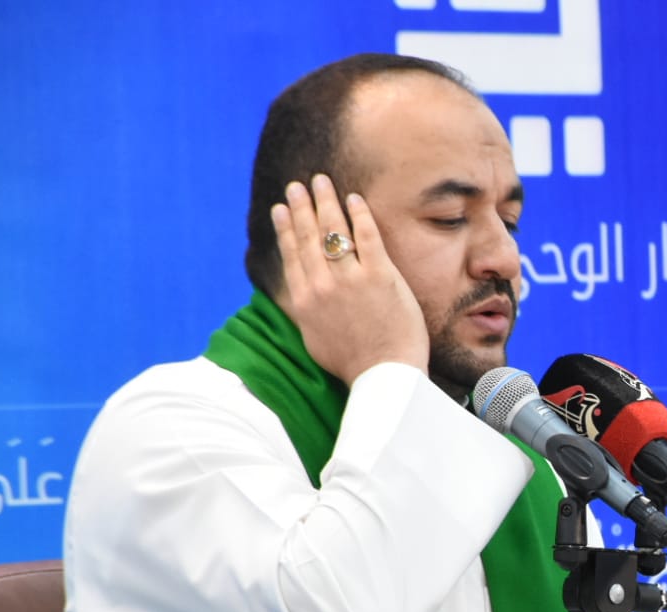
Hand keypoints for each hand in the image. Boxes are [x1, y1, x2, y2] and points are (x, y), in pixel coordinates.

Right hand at [269, 174, 428, 385]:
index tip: (282, 208)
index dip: (286, 227)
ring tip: (321, 181)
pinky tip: (355, 198)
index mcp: (304, 300)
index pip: (292, 254)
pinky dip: (359, 214)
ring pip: (334, 230)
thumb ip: (306, 313)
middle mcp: (322, 285)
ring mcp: (351, 279)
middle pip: (308, 236)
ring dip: (326, 201)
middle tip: (298, 184)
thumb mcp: (315, 340)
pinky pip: (367, 236)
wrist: (384, 376)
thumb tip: (299, 298)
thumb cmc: (353, 364)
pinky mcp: (381, 276)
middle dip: (302, 205)